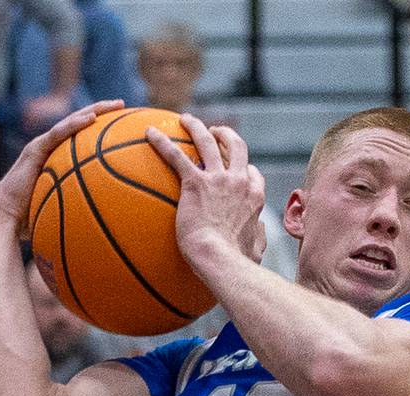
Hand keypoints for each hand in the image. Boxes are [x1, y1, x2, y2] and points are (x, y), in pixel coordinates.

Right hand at [0, 99, 124, 229]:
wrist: (6, 216)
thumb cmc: (31, 219)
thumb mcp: (61, 209)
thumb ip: (79, 207)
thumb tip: (103, 222)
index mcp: (56, 158)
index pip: (81, 137)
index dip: (100, 128)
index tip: (121, 124)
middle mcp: (50, 147)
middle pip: (79, 123)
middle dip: (102, 111)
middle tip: (122, 105)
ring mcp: (42, 145)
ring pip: (71, 121)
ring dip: (94, 110)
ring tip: (115, 105)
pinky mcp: (35, 149)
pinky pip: (59, 133)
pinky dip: (75, 124)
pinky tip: (92, 118)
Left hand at [145, 117, 265, 271]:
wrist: (220, 259)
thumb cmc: (236, 261)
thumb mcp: (256, 249)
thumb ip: (258, 238)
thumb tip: (260, 234)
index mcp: (254, 196)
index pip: (253, 174)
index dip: (245, 168)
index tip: (237, 169)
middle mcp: (238, 181)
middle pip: (235, 146)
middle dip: (225, 135)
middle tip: (214, 131)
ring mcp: (217, 179)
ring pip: (207, 141)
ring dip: (196, 127)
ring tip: (185, 119)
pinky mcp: (194, 183)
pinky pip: (176, 156)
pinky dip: (162, 142)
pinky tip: (149, 133)